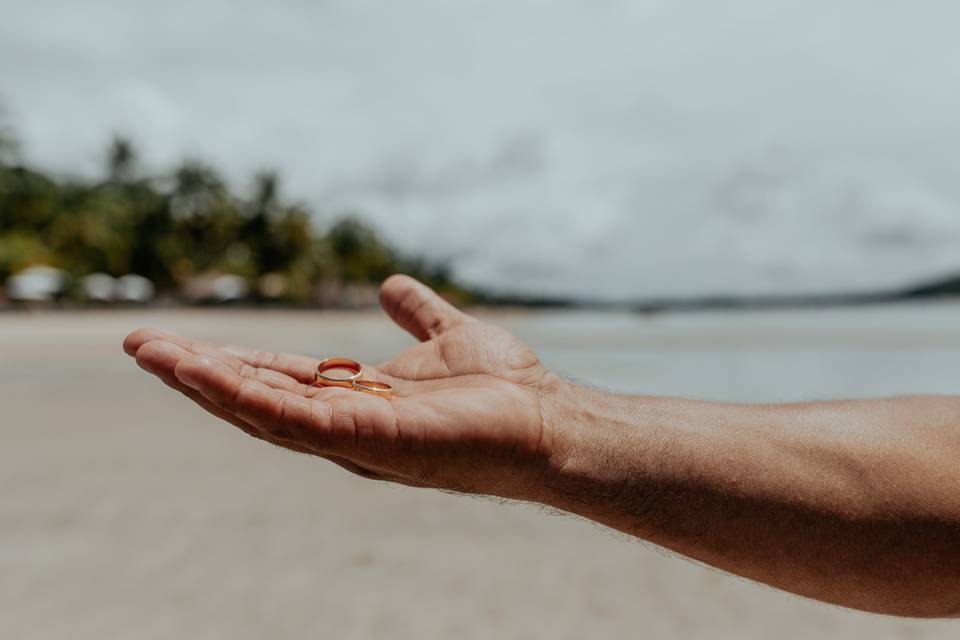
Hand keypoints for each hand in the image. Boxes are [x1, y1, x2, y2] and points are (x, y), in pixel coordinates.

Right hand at [123, 275, 564, 499]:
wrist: (549, 421)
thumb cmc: (505, 389)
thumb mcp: (448, 335)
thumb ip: (418, 314)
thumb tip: (391, 286)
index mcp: (357, 402)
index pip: (280, 381)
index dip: (231, 363)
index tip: (184, 343)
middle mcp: (345, 426)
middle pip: (256, 399)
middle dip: (198, 374)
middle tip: (140, 345)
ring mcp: (352, 438)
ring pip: (260, 411)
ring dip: (202, 383)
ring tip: (151, 354)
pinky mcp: (366, 441)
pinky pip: (291, 418)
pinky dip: (241, 395)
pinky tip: (200, 371)